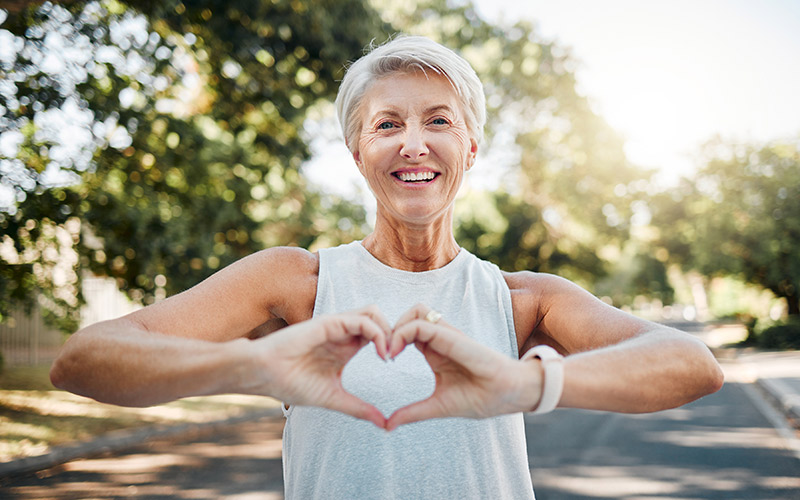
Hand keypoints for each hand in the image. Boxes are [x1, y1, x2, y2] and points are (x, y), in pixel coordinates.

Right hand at [246, 306, 390, 427]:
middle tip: (397, 357)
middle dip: (395, 334)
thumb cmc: (291, 384)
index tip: (396, 367)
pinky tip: (380, 353)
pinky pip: (362, 320)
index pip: (378, 335)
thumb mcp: (334, 398)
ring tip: (389, 354)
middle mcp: (344, 333)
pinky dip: (377, 333)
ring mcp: (337, 326)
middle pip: (380, 319)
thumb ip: (359, 408)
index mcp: (346, 347)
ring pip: (374, 313)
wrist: (264, 374)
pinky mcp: (330, 323)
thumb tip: (384, 424)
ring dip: (388, 330)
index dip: (392, 345)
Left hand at [385, 304, 542, 430]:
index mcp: (435, 351)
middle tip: (382, 353)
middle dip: (389, 329)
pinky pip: (422, 323)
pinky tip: (395, 352)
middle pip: (409, 316)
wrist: (509, 395)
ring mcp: (447, 335)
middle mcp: (440, 339)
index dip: (391, 340)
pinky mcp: (452, 336)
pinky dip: (403, 332)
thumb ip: (412, 412)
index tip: (383, 360)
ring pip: (415, 311)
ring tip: (388, 351)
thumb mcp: (437, 406)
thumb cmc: (481, 398)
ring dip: (397, 326)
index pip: (407, 331)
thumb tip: (387, 425)